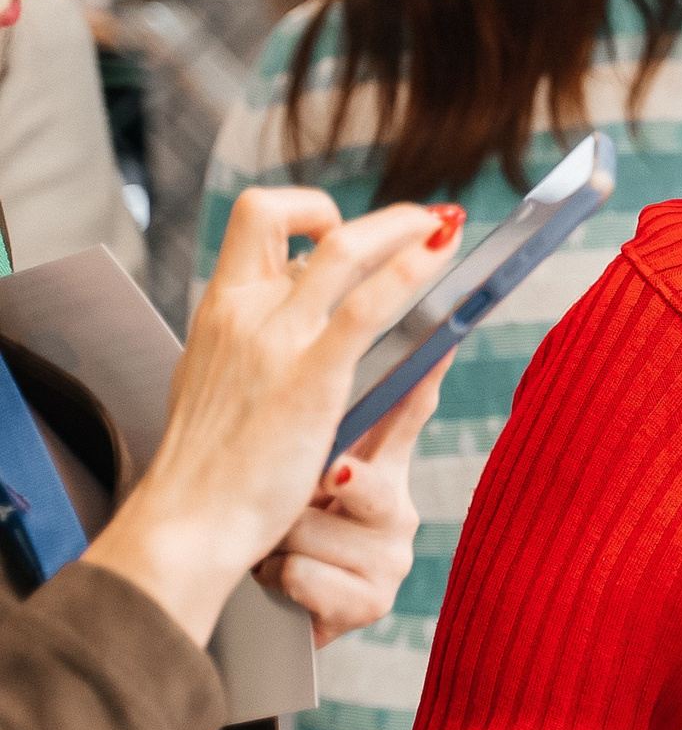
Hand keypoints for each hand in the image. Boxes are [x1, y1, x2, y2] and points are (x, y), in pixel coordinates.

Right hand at [84, 189, 459, 643]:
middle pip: (293, 216)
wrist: (187, 521)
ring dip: (402, 227)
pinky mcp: (311, 380)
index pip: (256, 218)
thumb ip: (251, 343)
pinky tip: (442, 259)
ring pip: (344, 250)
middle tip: (419, 222)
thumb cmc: (207, 465)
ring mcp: (275, 342)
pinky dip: (410, 272)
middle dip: (365, 214)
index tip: (344, 229)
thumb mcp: (216, 382)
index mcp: (219, 308)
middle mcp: (243, 312)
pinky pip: (368, 307)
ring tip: (446, 226)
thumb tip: (295, 316)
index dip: (306, 208)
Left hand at [252, 356, 448, 645]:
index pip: (408, 414)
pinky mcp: (372, 604)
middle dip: (329, 485)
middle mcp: (397, 511)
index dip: (424, 377)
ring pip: (312, 528)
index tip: (440, 342)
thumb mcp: (297, 480)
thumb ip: (320, 431)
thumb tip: (323, 358)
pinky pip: (306, 574)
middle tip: (328, 481)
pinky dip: (280, 579)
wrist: (272, 620)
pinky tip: (281, 581)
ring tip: (274, 548)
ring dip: (277, 542)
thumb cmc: (281, 542)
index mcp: (382, 470)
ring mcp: (390, 558)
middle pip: (365, 481)